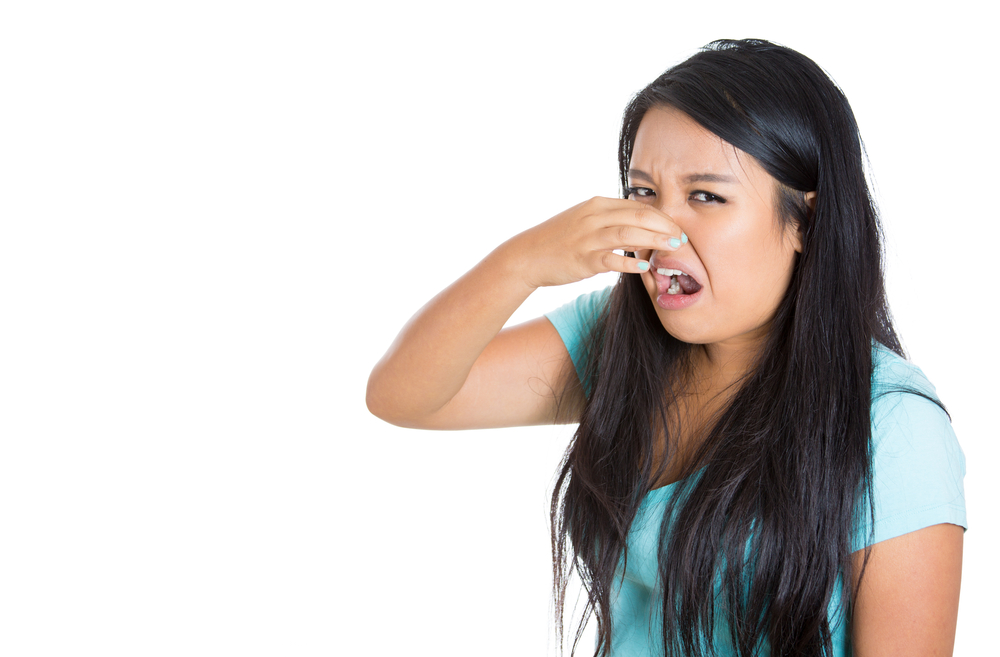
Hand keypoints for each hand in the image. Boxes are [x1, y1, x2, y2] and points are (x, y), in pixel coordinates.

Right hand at [503, 197, 685, 288]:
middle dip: (666, 227)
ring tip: (674, 248)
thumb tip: (640, 231)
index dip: (662, 216)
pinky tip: (644, 268)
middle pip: (640, 215)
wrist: (526, 255)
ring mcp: (588, 237)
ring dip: (656, 241)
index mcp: (597, 205)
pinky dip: (629, 262)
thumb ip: (611, 223)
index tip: (678, 227)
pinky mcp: (582, 258)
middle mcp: (594, 216)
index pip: (639, 205)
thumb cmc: (558, 241)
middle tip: (683, 238)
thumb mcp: (584, 222)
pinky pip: (611, 258)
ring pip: (630, 233)